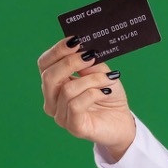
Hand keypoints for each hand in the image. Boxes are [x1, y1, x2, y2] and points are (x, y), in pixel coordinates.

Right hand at [38, 36, 135, 161]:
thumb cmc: (109, 94)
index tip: (76, 40)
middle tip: (91, 56)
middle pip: (49, 77)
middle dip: (70, 62)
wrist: (123, 120)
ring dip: (92, 79)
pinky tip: (107, 91)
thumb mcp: (100, 72)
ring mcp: (61, 116)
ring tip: (110, 78)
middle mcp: (52, 100)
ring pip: (67, 90)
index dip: (57, 51)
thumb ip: (89, 62)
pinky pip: (77, 105)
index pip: (44, 64)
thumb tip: (83, 48)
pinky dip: (94, 93)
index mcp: (55, 84)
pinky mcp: (74, 127)